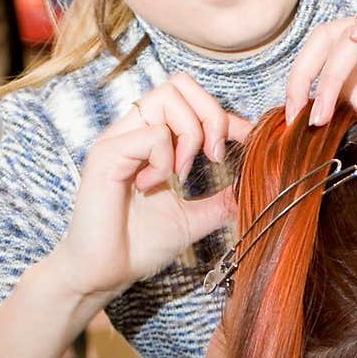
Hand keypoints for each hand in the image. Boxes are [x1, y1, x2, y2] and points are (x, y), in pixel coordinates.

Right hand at [53, 73, 253, 300]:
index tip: (249, 138)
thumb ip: (220, 201)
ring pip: (166, 97)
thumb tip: (252, 187)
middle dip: (211, 114)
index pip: (191, 102)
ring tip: (180, 173)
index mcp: (152, 141)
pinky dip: (164, 160)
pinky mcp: (107, 152)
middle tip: (215, 157)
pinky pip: (152, 134)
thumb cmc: (139, 246)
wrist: (104, 273)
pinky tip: (151, 186)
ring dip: (189, 134)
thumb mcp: (192, 220)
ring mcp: (119, 138)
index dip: (224, 115)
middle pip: (179, 84)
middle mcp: (134, 131)